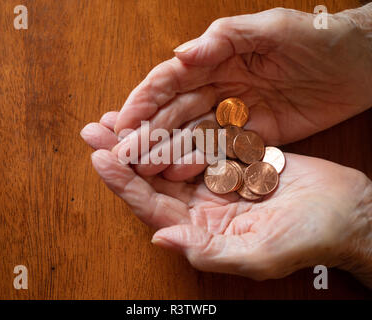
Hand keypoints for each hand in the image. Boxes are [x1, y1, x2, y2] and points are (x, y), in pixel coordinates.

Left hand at [81, 115, 371, 286]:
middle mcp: (203, 206)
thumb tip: (161, 239)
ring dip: (144, 139)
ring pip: (169, 159)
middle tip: (95, 130)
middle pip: (152, 179)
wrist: (344, 212)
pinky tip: (160, 115)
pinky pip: (196, 144)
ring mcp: (216, 181)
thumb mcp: (259, 253)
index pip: (153, 207)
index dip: (125, 183)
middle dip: (123, 155)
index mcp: (203, 230)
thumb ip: (210, 250)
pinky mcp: (232, 160)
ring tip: (117, 119)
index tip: (101, 158)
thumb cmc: (307, 238)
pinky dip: (177, 130)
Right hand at [109, 5, 371, 179]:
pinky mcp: (252, 135)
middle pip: (174, 112)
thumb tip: (180, 54)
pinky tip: (178, 173)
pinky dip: (198, 161)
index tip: (122, 121)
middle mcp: (218, 87)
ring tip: (143, 168)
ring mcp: (233, 113)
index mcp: (216, 59)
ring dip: (166, 150)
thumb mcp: (270, 28)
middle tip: (122, 153)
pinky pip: (220, 150)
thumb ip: (224, 39)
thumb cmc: (314, 38)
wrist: (355, 65)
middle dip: (146, 131)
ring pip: (192, 134)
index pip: (170, 80)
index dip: (144, 100)